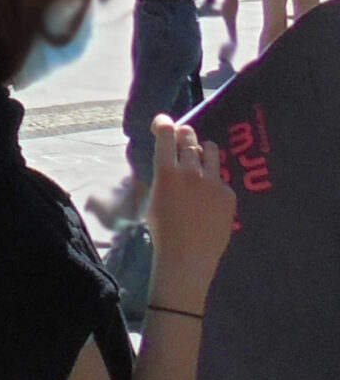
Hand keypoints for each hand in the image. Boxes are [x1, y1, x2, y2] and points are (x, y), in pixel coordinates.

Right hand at [147, 118, 235, 303]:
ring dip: (202, 150)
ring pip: (210, 150)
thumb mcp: (152, 198)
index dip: (165, 124)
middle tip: (183, 137)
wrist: (187, 257)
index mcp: (165, 171)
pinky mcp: (228, 194)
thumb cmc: (162, 230)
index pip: (167, 134)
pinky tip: (208, 197)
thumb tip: (165, 159)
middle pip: (189, 137)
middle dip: (185, 134)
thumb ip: (160, 175)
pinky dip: (213, 180)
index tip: (164, 123)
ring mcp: (212, 182)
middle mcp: (190, 171)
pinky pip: (221, 177)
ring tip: (200, 159)